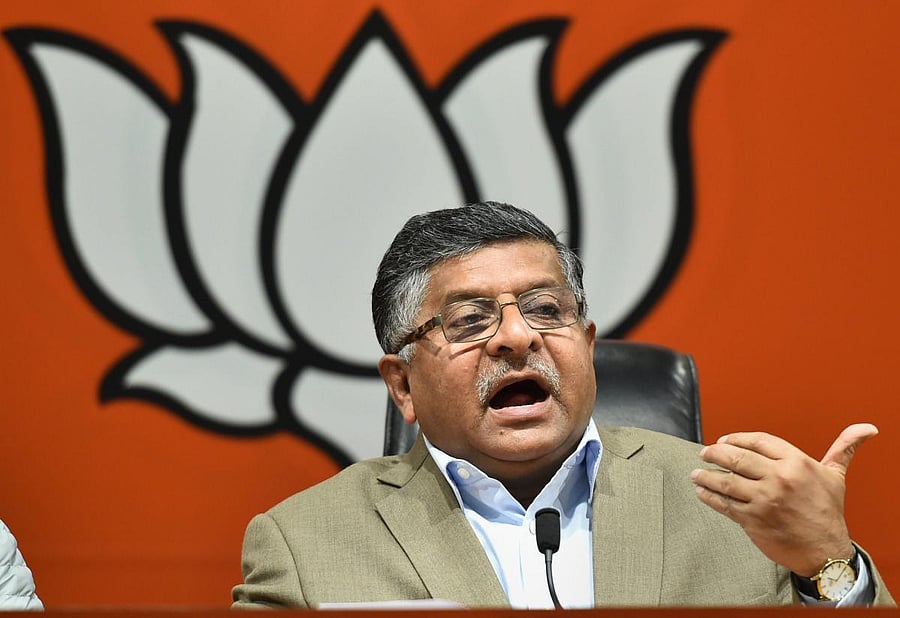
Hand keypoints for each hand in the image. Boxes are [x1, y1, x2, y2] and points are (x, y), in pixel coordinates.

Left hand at [691, 423, 877, 575]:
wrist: (825, 551)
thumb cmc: (828, 511)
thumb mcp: (835, 475)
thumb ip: (843, 448)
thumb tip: (867, 427)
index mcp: (796, 463)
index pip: (757, 441)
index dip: (736, 438)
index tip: (724, 440)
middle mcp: (778, 478)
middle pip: (736, 457)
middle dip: (714, 453)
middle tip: (704, 453)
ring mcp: (763, 499)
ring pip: (725, 481)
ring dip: (706, 476)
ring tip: (696, 473)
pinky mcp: (752, 519)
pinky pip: (723, 504)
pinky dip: (708, 497)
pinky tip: (701, 492)